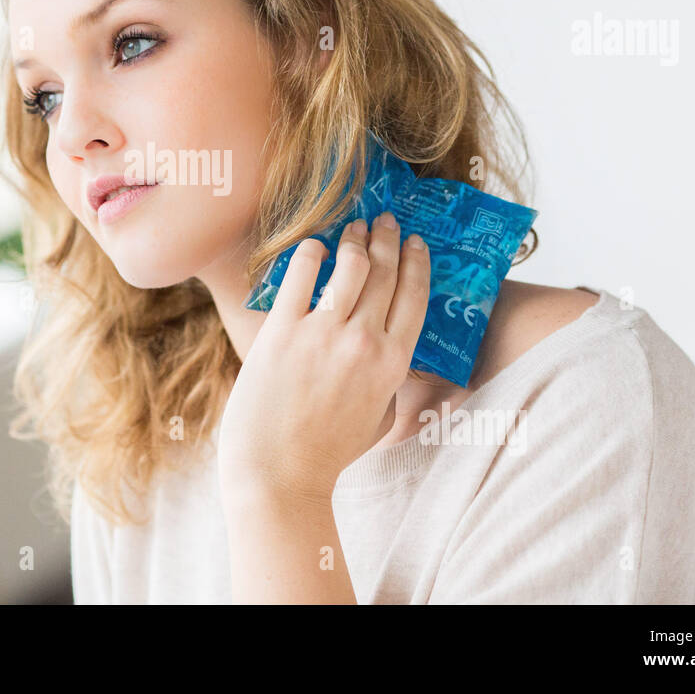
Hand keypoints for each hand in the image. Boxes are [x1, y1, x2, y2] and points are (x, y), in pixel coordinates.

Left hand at [219, 212, 431, 505]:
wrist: (277, 473)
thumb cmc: (326, 453)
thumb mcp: (378, 419)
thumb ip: (389, 382)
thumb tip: (388, 352)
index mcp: (392, 364)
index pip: (414, 297)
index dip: (416, 262)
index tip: (415, 241)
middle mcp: (363, 342)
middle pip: (385, 273)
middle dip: (387, 239)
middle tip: (383, 220)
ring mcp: (323, 333)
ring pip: (350, 266)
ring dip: (354, 239)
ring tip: (351, 228)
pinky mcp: (282, 331)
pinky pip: (301, 275)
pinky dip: (311, 252)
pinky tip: (313, 246)